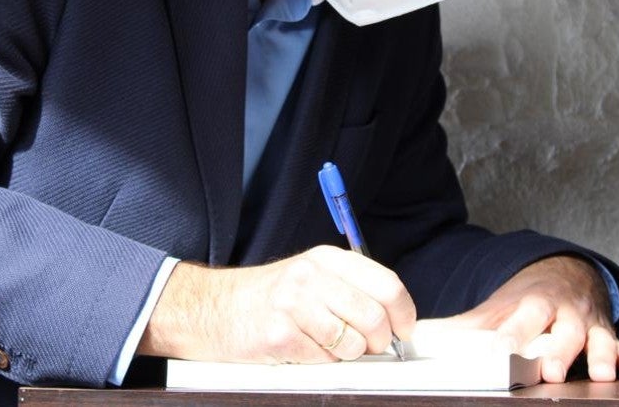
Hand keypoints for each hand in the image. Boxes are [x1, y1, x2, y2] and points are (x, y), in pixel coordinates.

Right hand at [137, 245, 416, 363]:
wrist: (215, 308)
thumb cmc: (270, 298)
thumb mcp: (312, 276)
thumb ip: (351, 288)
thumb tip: (394, 318)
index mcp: (327, 258)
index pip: (386, 284)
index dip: (403, 313)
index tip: (403, 329)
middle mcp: (311, 275)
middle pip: (373, 316)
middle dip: (378, 340)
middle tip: (369, 346)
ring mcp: (293, 304)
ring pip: (351, 342)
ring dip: (346, 353)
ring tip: (326, 344)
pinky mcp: (278, 334)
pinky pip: (322, 359)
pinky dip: (319, 361)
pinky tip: (302, 348)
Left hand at [438, 255, 618, 382]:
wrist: (566, 276)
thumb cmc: (528, 299)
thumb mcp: (498, 307)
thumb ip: (467, 327)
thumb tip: (422, 337)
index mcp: (534, 304)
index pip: (522, 318)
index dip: (514, 333)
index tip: (503, 349)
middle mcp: (564, 313)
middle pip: (563, 330)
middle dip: (559, 349)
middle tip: (553, 369)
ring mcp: (589, 324)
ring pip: (598, 339)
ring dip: (599, 356)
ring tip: (597, 374)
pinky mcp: (609, 335)